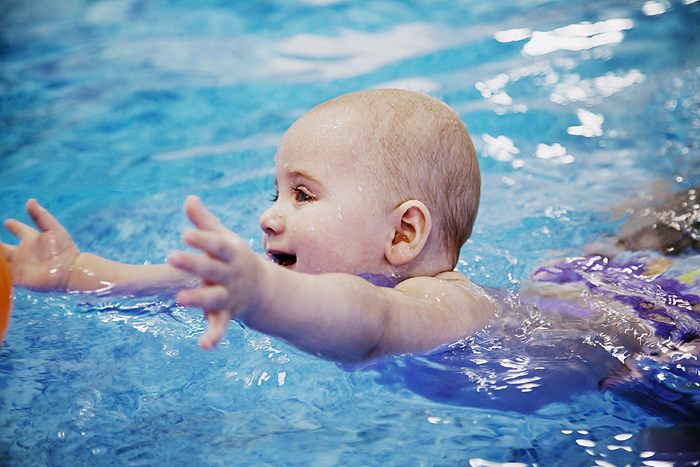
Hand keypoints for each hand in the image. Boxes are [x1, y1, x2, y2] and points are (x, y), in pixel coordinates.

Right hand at [3, 199, 79, 291]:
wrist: (69, 270)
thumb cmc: (64, 249)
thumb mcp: (53, 229)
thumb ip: (40, 216)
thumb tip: (30, 200)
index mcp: (31, 239)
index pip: (19, 230)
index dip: (14, 226)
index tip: (8, 222)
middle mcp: (24, 252)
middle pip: (4, 247)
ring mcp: (20, 265)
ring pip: (2, 261)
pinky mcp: (19, 278)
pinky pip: (4, 275)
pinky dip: (0, 273)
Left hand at [168, 196, 265, 349]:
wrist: (264, 290)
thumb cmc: (235, 259)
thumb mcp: (224, 239)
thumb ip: (204, 222)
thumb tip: (189, 199)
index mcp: (231, 254)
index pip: (217, 245)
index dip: (203, 240)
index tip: (185, 233)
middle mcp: (230, 275)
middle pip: (212, 269)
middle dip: (194, 264)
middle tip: (172, 257)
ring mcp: (229, 296)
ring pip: (213, 298)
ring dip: (198, 299)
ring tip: (179, 299)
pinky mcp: (225, 315)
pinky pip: (219, 327)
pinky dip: (213, 337)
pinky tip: (203, 346)